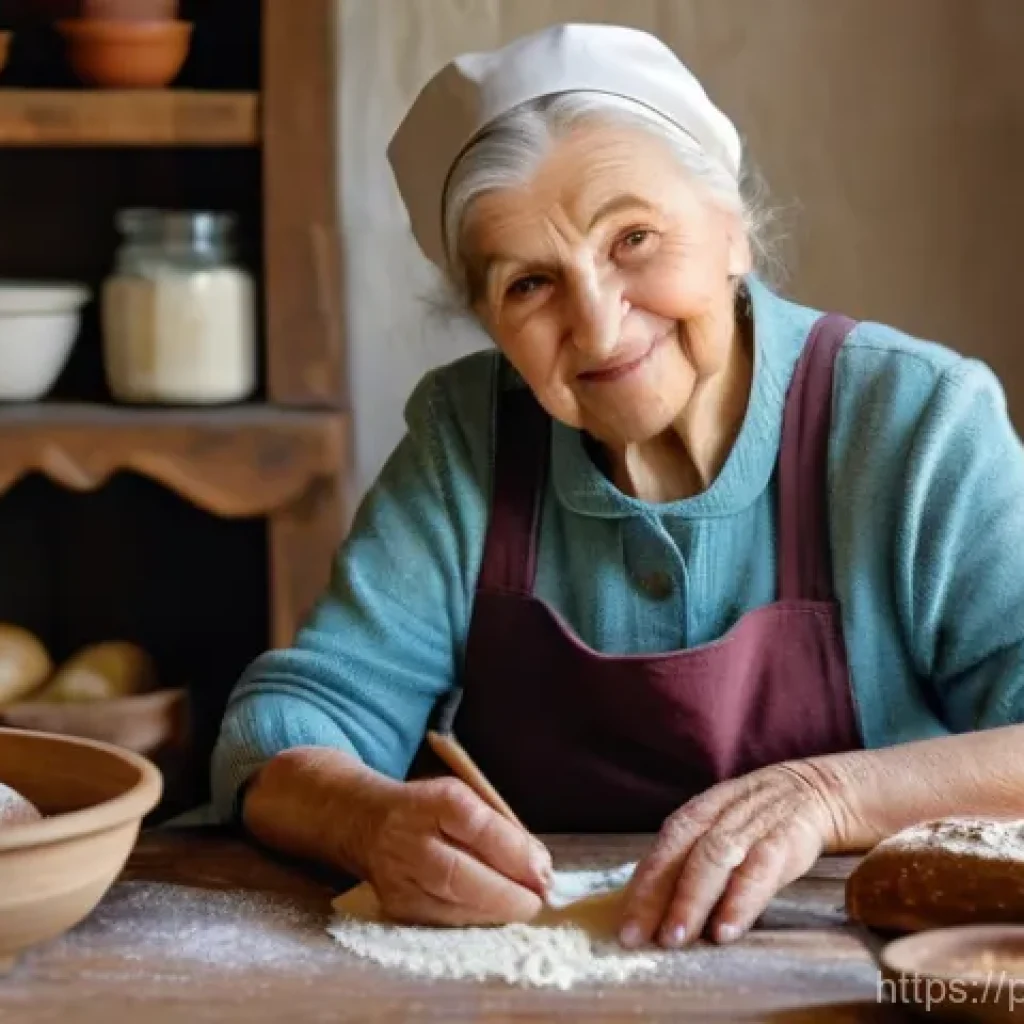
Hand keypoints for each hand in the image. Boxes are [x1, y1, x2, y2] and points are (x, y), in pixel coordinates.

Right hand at [364, 776, 552, 926]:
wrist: (369, 823)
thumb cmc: (433, 809)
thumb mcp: (467, 799)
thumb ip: (503, 829)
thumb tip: (541, 870)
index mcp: (436, 801)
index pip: (476, 826)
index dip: (513, 853)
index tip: (543, 873)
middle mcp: (410, 839)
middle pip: (458, 874)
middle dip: (506, 895)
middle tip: (536, 902)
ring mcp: (398, 877)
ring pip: (450, 905)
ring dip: (494, 912)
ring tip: (520, 908)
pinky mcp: (395, 908)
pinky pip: (442, 921)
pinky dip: (474, 920)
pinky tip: (492, 914)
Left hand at [618, 763, 839, 947]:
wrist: (813, 790)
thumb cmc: (756, 823)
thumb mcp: (720, 832)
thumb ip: (691, 866)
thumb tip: (655, 916)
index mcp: (697, 815)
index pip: (662, 852)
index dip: (641, 889)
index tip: (624, 929)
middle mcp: (718, 817)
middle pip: (681, 855)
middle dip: (657, 897)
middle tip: (639, 937)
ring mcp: (751, 826)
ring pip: (714, 859)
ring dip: (692, 900)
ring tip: (677, 938)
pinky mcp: (786, 839)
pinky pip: (760, 870)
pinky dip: (741, 900)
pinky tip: (726, 929)